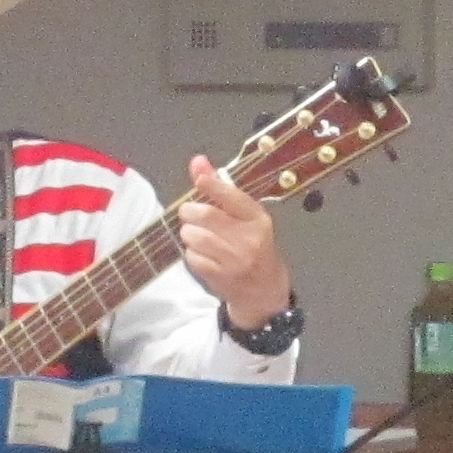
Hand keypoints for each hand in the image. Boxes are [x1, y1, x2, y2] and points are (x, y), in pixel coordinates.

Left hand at [178, 154, 292, 330]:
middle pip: (206, 216)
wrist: (265, 290)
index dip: (212, 185)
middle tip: (188, 213)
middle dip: (189, 211)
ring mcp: (235, 260)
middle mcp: (249, 239)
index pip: (232, 197)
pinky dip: (190, 253)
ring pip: (195, 237)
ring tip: (195, 235)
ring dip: (188, 233)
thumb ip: (220, 189)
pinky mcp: (221, 277)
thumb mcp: (245, 217)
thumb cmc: (253, 246)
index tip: (198, 178)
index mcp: (258, 219)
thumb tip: (197, 161)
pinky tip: (200, 253)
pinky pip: (192, 258)